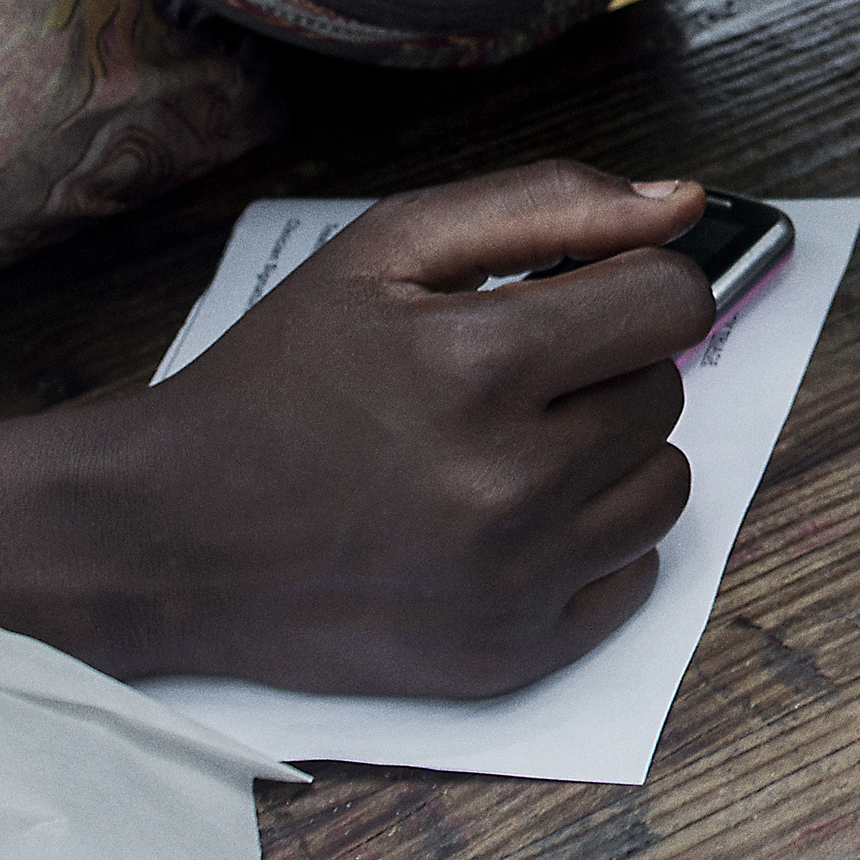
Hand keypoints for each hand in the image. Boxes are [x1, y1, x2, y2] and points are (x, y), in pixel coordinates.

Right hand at [92, 164, 710, 697]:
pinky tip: (511, 518)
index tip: (588, 296)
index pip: (674, 302)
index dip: (637, 283)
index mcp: (477, 365)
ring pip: (665, 485)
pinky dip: (591, 539)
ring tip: (513, 445)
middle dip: (604, 367)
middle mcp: (508, 484)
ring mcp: (514, 582)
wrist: (175, 531)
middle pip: (664, 391)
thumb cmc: (281, 377)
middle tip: (510, 377)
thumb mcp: (387, 248)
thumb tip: (683, 204)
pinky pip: (635, 573)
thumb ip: (546, 204)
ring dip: (610, 454)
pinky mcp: (511, 656)